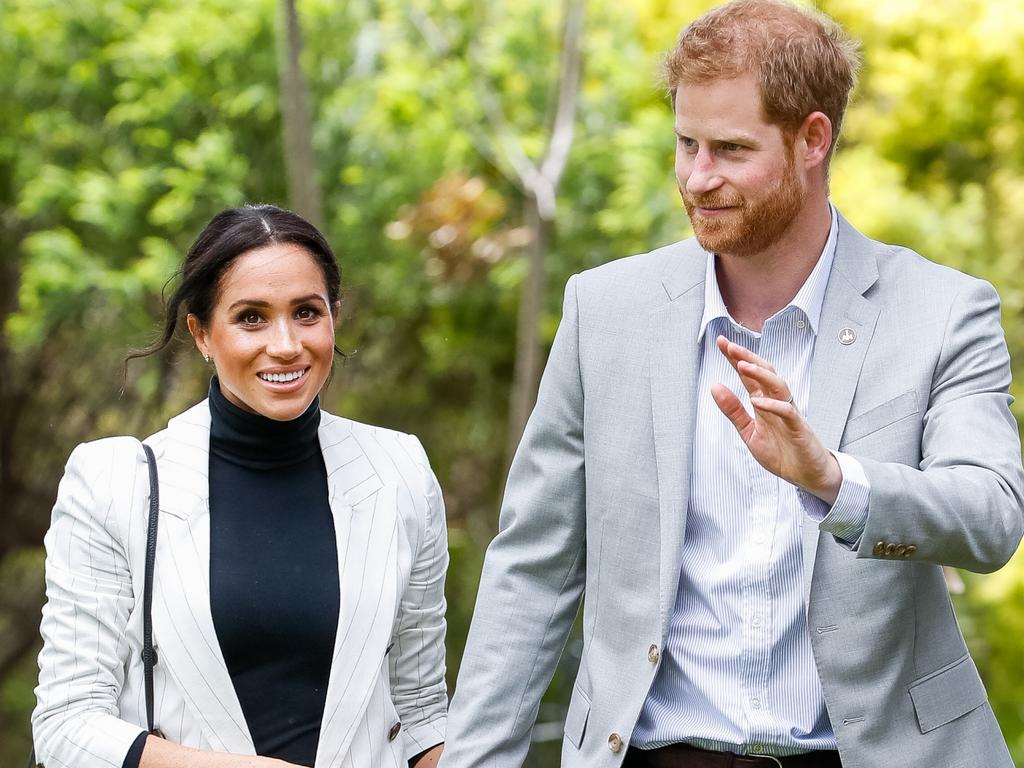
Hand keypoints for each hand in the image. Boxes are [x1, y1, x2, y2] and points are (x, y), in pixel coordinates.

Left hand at [710, 335, 841, 503]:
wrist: (806, 475)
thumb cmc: (780, 451)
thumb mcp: (749, 432)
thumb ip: (733, 411)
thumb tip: (714, 386)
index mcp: (764, 402)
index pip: (749, 376)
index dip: (736, 359)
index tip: (721, 342)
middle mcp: (777, 402)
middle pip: (765, 373)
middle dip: (748, 358)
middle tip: (730, 346)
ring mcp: (789, 413)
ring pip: (778, 386)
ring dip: (760, 375)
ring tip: (742, 365)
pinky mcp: (799, 428)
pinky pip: (788, 412)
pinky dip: (773, 405)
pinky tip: (758, 401)